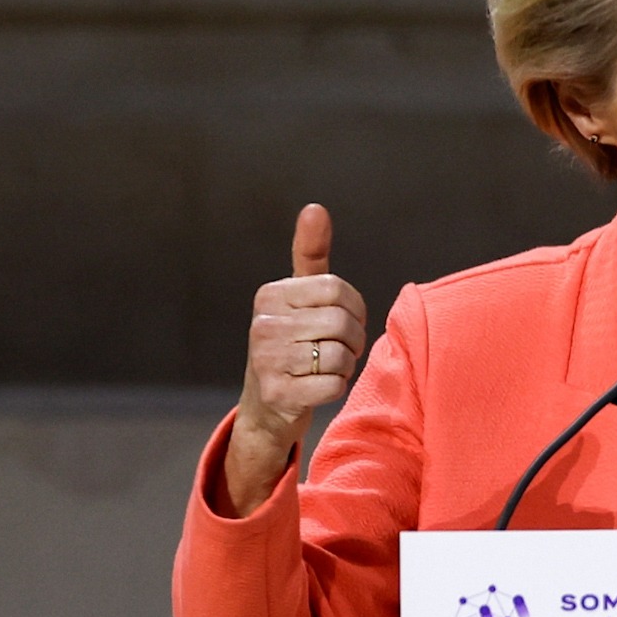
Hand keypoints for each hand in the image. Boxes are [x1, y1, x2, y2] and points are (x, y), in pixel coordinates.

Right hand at [224, 203, 367, 514]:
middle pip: (341, 323)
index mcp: (270, 296)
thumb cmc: (293, 343)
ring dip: (344, 366)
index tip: (345, 321)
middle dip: (352, 340)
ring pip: (340, 356)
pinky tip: (318, 387)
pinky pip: (334, 385)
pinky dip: (336, 388)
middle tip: (340, 350)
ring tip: (326, 367)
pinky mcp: (277, 393)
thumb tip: (315, 208)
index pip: (337, 290)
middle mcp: (262, 324)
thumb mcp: (300, 298)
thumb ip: (311, 255)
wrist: (267, 407)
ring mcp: (266, 360)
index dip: (355, 309)